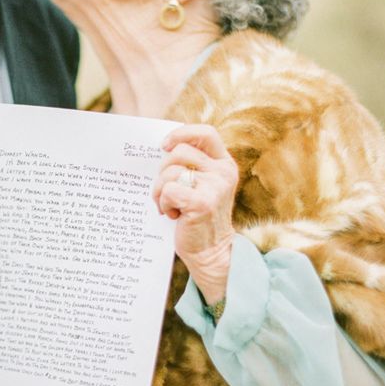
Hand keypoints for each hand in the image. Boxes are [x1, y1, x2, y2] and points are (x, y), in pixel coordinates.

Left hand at [153, 124, 237, 302]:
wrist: (210, 252)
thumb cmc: (198, 216)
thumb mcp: (202, 186)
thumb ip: (192, 166)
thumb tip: (161, 147)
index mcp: (224, 164)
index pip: (206, 133)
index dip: (182, 133)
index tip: (165, 146)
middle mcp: (223, 172)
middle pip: (179, 152)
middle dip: (163, 170)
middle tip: (165, 189)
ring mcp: (214, 187)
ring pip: (170, 172)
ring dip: (160, 190)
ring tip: (169, 205)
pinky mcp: (202, 203)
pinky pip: (168, 190)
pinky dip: (163, 203)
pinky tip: (172, 215)